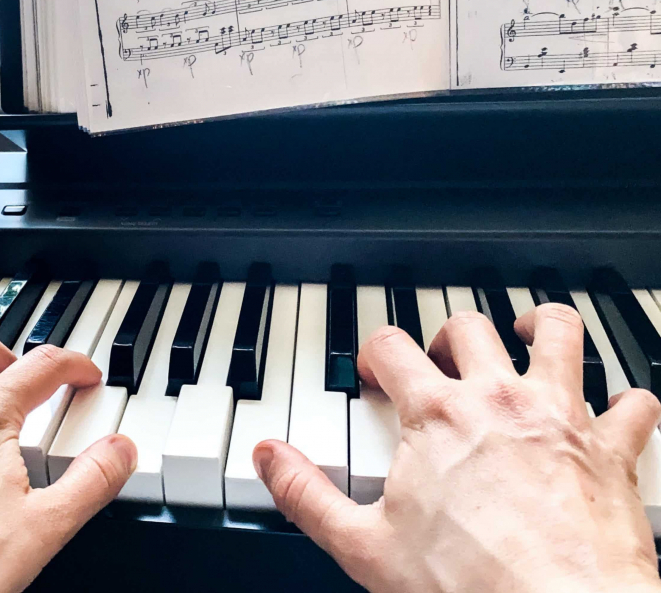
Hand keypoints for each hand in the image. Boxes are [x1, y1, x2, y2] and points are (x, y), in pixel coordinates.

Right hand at [254, 304, 660, 592]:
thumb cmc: (470, 586)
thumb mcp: (364, 546)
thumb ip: (306, 494)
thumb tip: (270, 457)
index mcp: (437, 414)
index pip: (391, 347)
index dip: (374, 351)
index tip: (375, 369)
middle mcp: (500, 398)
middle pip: (469, 326)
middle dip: (449, 335)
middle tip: (443, 358)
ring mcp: (562, 416)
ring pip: (559, 334)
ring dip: (543, 327)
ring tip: (530, 333)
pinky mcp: (613, 448)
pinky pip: (635, 402)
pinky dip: (627, 401)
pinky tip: (617, 409)